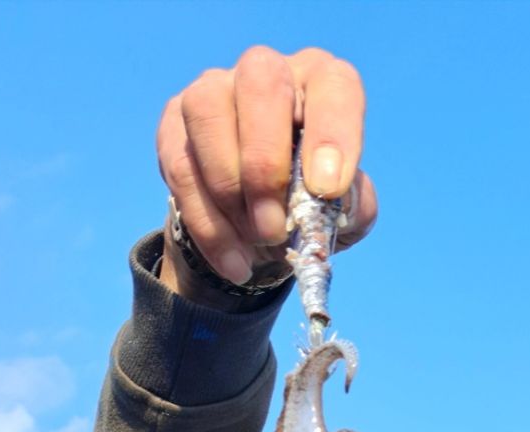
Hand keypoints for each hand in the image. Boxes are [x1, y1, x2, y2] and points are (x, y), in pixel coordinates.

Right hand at [156, 46, 377, 292]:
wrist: (259, 227)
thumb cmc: (310, 202)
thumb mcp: (344, 212)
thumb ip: (354, 206)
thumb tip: (339, 201)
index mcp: (320, 84)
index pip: (333, 85)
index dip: (332, 132)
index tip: (328, 189)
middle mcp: (267, 72)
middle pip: (261, 83)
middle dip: (265, 165)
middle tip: (275, 228)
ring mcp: (214, 89)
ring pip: (208, 114)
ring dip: (229, 191)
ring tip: (256, 244)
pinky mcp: (174, 123)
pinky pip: (180, 164)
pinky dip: (207, 223)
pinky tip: (235, 261)